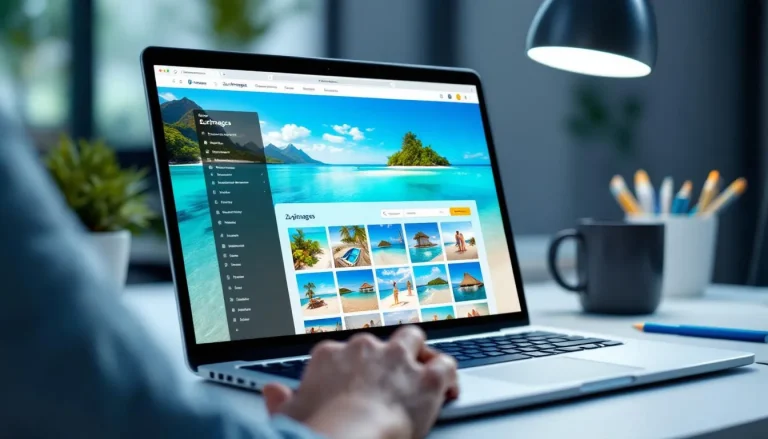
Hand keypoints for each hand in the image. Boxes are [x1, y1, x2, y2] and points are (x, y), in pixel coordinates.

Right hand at [264, 325, 458, 438]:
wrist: (349, 437)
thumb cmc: (319, 430)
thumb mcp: (290, 416)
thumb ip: (281, 400)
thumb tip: (272, 393)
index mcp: (329, 355)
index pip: (341, 351)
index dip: (350, 367)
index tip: (353, 382)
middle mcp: (364, 349)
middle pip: (379, 340)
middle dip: (385, 353)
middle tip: (389, 373)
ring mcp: (396, 359)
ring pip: (414, 340)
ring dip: (418, 355)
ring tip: (420, 372)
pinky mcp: (425, 377)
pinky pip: (445, 365)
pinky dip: (448, 376)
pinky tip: (448, 388)